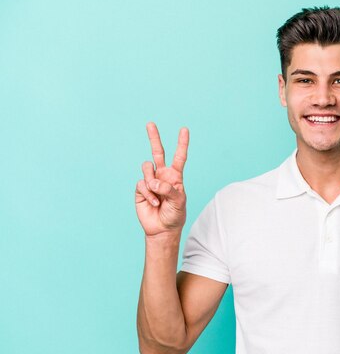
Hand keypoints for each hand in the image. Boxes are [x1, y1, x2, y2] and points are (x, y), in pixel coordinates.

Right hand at [135, 122, 188, 236]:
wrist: (162, 229)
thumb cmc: (175, 214)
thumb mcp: (179, 201)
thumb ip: (168, 189)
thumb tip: (153, 181)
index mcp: (175, 176)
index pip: (179, 157)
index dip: (182, 143)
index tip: (184, 129)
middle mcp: (162, 175)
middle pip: (158, 152)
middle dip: (154, 138)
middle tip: (150, 124)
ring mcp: (150, 181)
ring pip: (147, 168)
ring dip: (152, 181)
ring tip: (158, 196)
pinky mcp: (140, 189)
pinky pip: (142, 184)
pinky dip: (148, 194)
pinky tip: (153, 203)